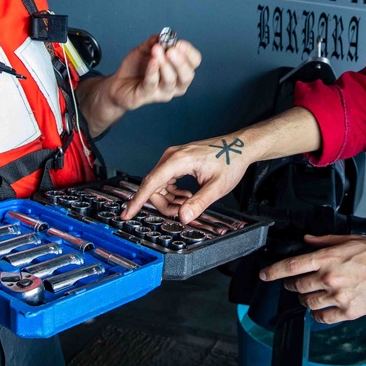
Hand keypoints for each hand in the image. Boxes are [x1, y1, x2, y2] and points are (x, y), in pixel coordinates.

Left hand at [105, 36, 201, 111]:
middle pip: (187, 75)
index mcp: (180, 70)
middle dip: (181, 62)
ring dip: (164, 64)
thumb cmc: (137, 67)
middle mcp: (176, 84)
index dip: (189, 52)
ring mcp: (163, 92)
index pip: (194, 62)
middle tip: (171, 50)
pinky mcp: (147, 96)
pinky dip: (153, 71)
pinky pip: (152, 84)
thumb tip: (161, 36)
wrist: (119, 82)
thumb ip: (154, 42)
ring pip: (170, 80)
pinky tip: (152, 61)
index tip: (179, 43)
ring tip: (156, 51)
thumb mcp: (146, 50)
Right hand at [121, 135, 250, 222]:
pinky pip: (166, 180)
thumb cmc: (230, 161)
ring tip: (188, 204)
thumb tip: (183, 217)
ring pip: (159, 184)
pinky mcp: (177, 160)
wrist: (239, 147)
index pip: (151, 183)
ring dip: (169, 199)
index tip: (127, 214)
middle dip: (163, 204)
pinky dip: (172, 192)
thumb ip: (199, 203)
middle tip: (181, 213)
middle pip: (153, 186)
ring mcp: (174, 157)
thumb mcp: (217, 187)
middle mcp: (172, 156)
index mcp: (178, 160)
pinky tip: (186, 196)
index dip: (137, 200)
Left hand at [259, 234, 365, 323]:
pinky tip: (321, 308)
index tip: (264, 275)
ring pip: (307, 303)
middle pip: (297, 287)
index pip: (291, 266)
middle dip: (290, 285)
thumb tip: (307, 240)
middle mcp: (330, 279)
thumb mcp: (351, 239)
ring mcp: (338, 297)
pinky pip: (323, 318)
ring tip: (310, 294)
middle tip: (293, 283)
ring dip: (304, 299)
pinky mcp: (347, 312)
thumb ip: (325, 241)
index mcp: (328, 259)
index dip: (273, 271)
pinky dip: (318, 315)